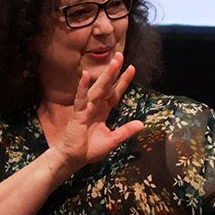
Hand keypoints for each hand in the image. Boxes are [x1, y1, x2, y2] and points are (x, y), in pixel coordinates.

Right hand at [54, 53, 144, 170]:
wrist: (73, 158)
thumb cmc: (90, 149)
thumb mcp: (112, 140)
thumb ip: (126, 132)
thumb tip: (142, 124)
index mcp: (103, 110)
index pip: (115, 92)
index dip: (123, 81)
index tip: (132, 68)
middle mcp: (95, 106)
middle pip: (107, 85)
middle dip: (114, 71)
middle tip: (120, 55)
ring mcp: (86, 108)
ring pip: (97, 89)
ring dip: (105, 76)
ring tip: (113, 63)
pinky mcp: (77, 113)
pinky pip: (81, 99)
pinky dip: (83, 88)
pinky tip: (86, 76)